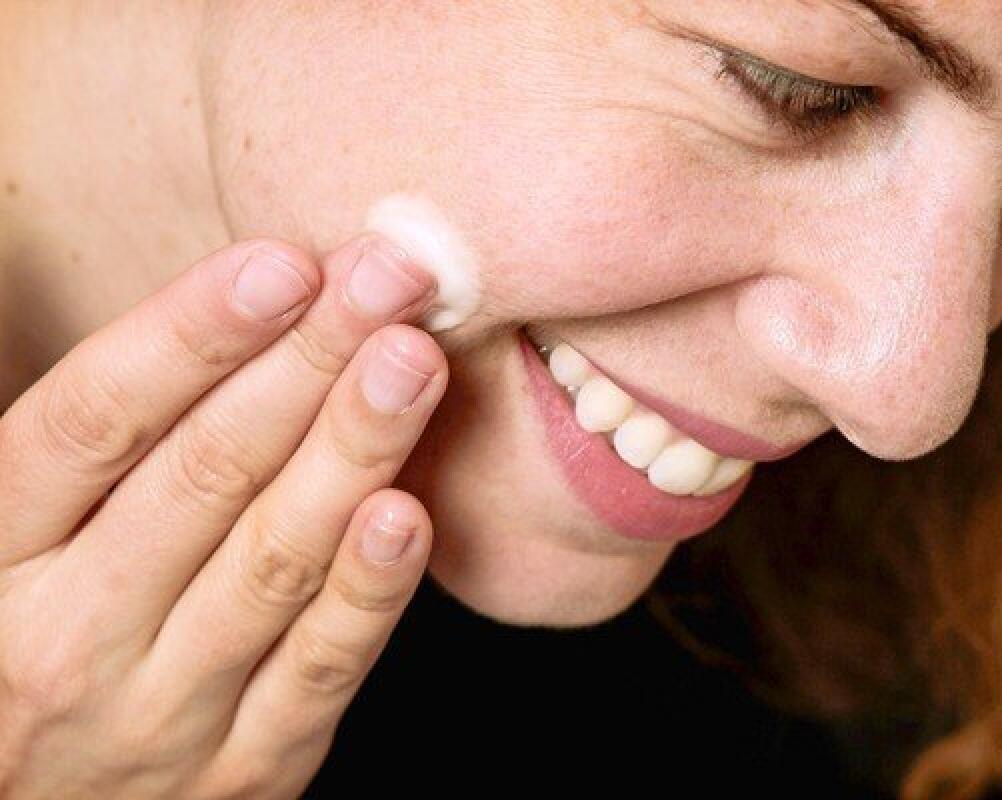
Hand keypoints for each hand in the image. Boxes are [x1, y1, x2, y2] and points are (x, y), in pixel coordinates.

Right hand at [0, 234, 445, 797]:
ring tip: (412, 361)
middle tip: (387, 278)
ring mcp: (159, 712)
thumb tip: (227, 311)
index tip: (284, 262)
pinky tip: (409, 511)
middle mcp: (65, 634)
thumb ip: (97, 450)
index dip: (190, 332)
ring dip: (351, 449)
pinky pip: (316, 670)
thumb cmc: (37, 646)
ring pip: (271, 562)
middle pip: (201, 474)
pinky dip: (367, 591)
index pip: (91, 420)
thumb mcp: (19, 548)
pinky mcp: (246, 770)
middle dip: (305, 362)